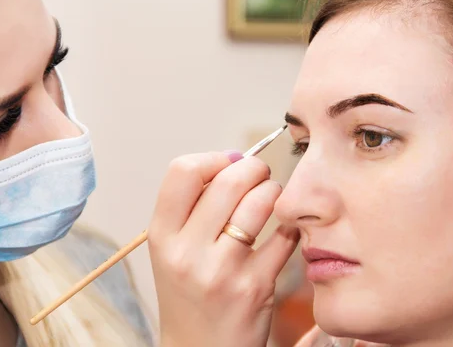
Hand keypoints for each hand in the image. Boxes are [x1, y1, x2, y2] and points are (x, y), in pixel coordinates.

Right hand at [148, 151, 299, 346]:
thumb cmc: (189, 294)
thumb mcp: (172, 251)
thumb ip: (192, 208)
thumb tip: (235, 161)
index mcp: (162, 237)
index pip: (182, 171)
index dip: (212, 159)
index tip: (228, 164)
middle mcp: (187, 253)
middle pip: (228, 180)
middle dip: (254, 168)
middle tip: (260, 175)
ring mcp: (221, 271)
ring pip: (260, 202)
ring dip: (274, 191)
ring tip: (272, 198)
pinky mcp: (255, 287)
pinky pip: (285, 235)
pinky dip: (290, 225)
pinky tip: (284, 229)